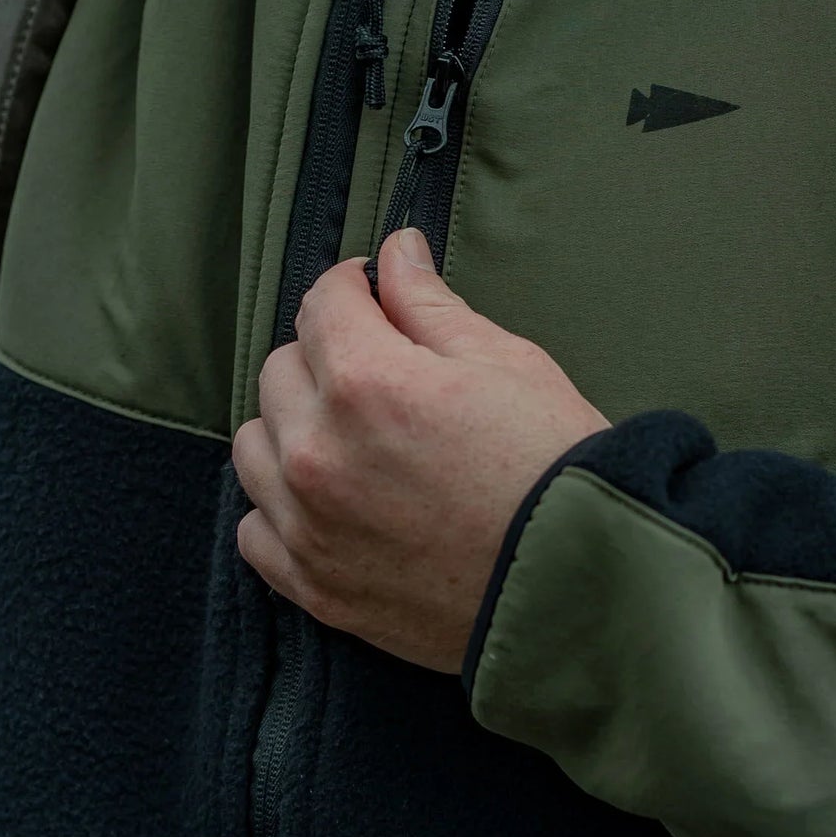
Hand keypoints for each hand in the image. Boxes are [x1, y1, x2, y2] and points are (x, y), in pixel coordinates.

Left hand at [232, 228, 609, 672]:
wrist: (580, 584)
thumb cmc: (555, 465)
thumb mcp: (507, 363)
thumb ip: (431, 304)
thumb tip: (396, 252)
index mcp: (367, 381)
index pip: (322, 303)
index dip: (354, 288)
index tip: (375, 296)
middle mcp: (318, 450)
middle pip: (282, 369)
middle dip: (327, 355)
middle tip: (384, 370)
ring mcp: (308, 523)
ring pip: (255, 444)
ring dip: (295, 427)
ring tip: (354, 437)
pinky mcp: (313, 584)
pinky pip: (256, 527)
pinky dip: (282, 505)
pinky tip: (332, 499)